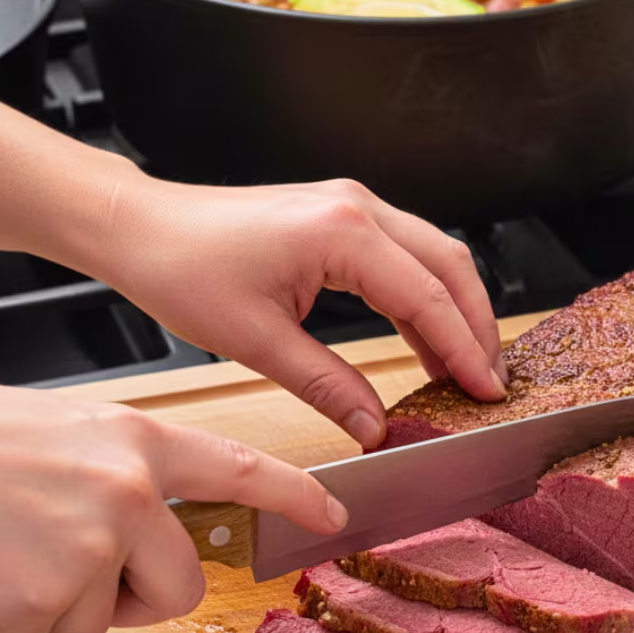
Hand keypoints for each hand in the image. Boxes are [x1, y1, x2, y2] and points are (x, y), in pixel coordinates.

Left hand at [0, 90, 507, 446]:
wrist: (144, 228)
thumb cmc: (185, 269)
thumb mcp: (258, 342)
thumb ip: (328, 385)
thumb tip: (375, 426)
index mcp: (343, 232)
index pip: (428, 296)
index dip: (463, 349)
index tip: (487, 392)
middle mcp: (358, 208)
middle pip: (449, 265)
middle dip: (477, 326)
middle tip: (490, 383)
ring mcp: (351, 206)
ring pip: (433, 256)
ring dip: (454, 310)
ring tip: (465, 368)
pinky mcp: (339, 217)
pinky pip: (402, 255)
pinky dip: (422, 297)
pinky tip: (423, 338)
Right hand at [0, 370, 345, 632]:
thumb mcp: (73, 433)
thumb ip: (129, 475)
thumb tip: (157, 526)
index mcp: (139, 443)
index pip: (240, 469)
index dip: (293, 495)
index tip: (330, 514)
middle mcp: (129, 492)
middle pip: (183, 586)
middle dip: (141, 595)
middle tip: (80, 566)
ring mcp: (91, 546)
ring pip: (107, 618)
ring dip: (64, 601)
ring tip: (13, 547)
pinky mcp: (42, 600)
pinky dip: (13, 618)